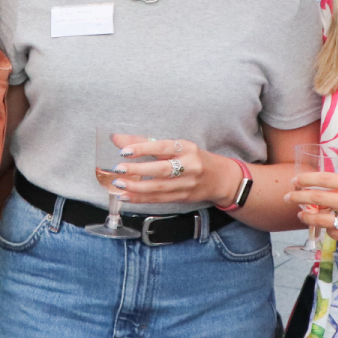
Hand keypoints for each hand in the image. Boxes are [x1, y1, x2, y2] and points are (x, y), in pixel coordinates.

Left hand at [97, 136, 237, 206]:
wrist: (221, 178)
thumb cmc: (194, 158)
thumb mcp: (176, 146)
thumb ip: (146, 142)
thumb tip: (117, 138)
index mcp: (186, 148)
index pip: (162, 147)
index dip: (143, 148)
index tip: (124, 150)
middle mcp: (188, 166)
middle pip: (161, 169)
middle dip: (138, 170)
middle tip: (118, 169)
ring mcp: (186, 184)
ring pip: (159, 187)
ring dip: (136, 187)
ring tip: (119, 184)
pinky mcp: (183, 198)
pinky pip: (159, 199)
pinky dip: (141, 199)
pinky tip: (126, 196)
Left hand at [283, 170, 337, 246]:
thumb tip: (319, 190)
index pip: (324, 179)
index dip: (305, 179)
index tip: (295, 181)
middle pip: (317, 198)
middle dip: (298, 197)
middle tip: (288, 197)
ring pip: (321, 220)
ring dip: (307, 217)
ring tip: (301, 215)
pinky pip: (334, 234)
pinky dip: (328, 230)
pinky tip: (327, 227)